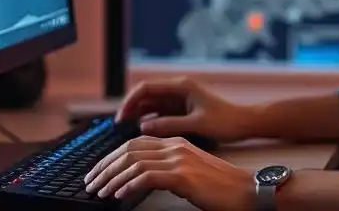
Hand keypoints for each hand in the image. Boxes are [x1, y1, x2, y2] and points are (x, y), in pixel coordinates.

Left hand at [83, 135, 254, 210]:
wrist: (247, 190)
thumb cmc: (221, 187)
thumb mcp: (190, 172)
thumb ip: (167, 169)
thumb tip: (139, 179)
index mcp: (177, 143)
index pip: (134, 144)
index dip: (111, 158)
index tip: (98, 173)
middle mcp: (176, 146)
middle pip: (129, 150)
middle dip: (105, 167)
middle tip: (92, 182)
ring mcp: (179, 159)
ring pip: (134, 162)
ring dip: (112, 178)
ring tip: (101, 192)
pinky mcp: (182, 175)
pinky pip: (146, 177)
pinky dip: (129, 186)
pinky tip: (120, 196)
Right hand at [117, 77, 254, 141]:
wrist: (246, 123)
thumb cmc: (226, 121)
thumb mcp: (197, 124)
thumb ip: (169, 125)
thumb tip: (143, 128)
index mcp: (181, 86)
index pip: (146, 88)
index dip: (130, 102)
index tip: (120, 118)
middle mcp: (178, 89)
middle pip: (146, 95)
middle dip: (131, 109)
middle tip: (119, 128)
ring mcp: (180, 99)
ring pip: (152, 105)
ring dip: (139, 116)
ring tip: (127, 132)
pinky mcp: (183, 109)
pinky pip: (160, 112)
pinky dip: (150, 121)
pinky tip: (143, 133)